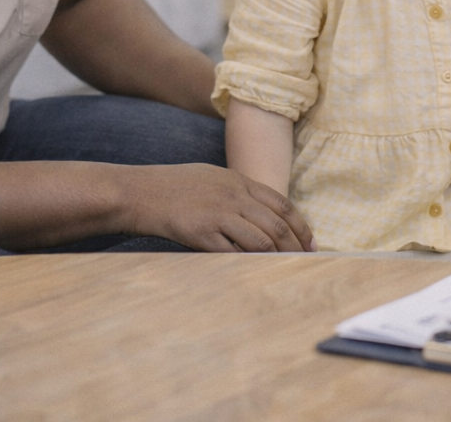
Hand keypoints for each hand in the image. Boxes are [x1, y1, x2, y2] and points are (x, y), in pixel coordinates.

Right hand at [124, 164, 315, 252]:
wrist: (140, 192)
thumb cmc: (174, 185)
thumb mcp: (212, 177)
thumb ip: (239, 191)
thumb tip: (265, 213)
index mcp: (239, 181)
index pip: (282, 204)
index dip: (301, 225)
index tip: (311, 242)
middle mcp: (233, 197)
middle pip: (277, 225)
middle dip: (296, 247)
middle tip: (305, 262)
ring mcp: (218, 214)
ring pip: (260, 240)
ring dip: (277, 258)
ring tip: (285, 270)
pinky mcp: (202, 233)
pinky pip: (234, 253)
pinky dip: (249, 264)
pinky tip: (256, 272)